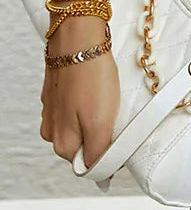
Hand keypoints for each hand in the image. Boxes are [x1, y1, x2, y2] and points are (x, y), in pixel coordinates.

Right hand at [40, 16, 120, 174]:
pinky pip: (78, 105)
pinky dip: (89, 99)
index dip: (107, 156)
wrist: (78, 36)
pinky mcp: (58, 93)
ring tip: (105, 96)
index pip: (87, 166)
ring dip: (96, 116)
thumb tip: (99, 173)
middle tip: (113, 114)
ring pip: (81, 125)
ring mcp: (54, 111)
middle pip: (84, 146)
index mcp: (62, 143)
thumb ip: (97, 153)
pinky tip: (96, 86)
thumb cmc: (89, 75)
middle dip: (101, 134)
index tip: (118, 140)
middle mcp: (53, 131)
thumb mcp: (100, 122)